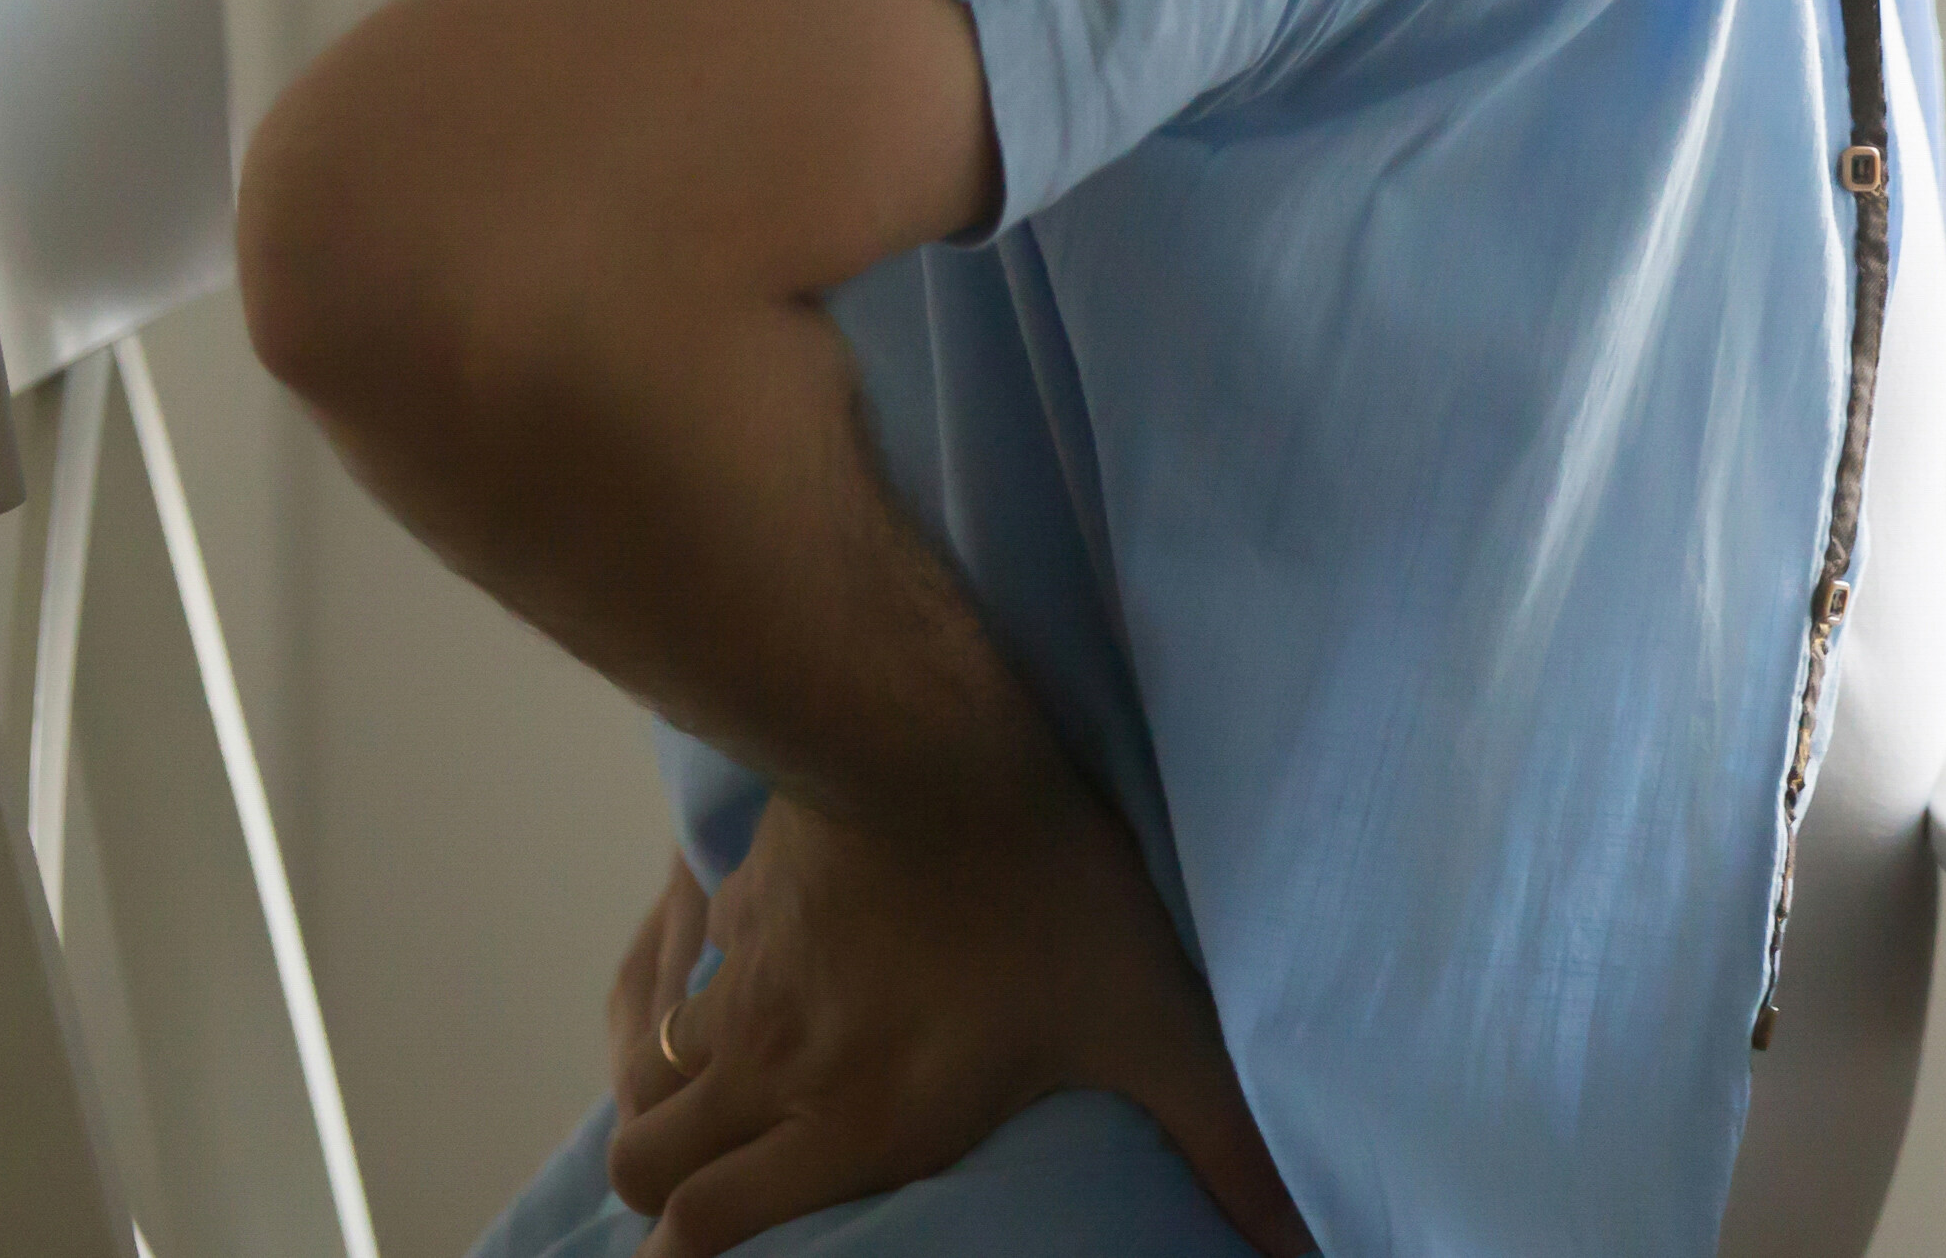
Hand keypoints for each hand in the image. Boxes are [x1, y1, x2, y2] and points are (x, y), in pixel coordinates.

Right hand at [604, 786, 1308, 1257]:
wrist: (932, 737)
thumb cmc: (1045, 892)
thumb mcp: (1150, 1025)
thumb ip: (1220, 1142)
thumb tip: (1302, 1241)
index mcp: (852, 1125)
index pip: (698, 1239)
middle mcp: (772, 1070)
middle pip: (643, 1167)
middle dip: (661, 1195)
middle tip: (709, 1197)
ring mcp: (744, 982)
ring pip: (654, 1074)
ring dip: (678, 1100)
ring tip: (727, 1109)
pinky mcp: (738, 901)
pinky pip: (685, 973)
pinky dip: (703, 998)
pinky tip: (761, 985)